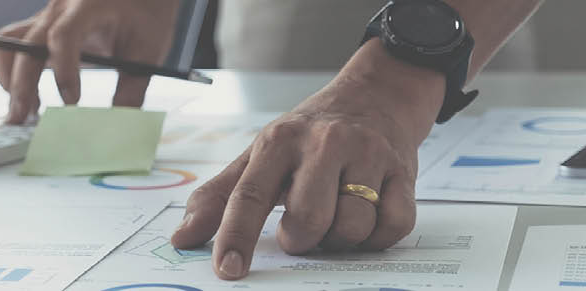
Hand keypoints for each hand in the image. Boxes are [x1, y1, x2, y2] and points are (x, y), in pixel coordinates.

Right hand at [0, 0, 178, 123]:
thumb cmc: (146, 16)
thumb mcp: (148, 50)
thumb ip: (133, 88)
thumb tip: (118, 126)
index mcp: (89, 5)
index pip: (64, 34)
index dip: (63, 69)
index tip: (73, 101)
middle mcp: (60, 7)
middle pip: (27, 44)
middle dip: (22, 84)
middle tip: (24, 120)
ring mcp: (46, 16)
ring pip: (8, 43)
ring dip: (10, 79)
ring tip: (25, 112)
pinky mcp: (40, 28)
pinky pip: (11, 46)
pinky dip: (13, 73)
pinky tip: (31, 99)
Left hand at [169, 43, 444, 279]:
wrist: (377, 95)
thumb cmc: (310, 135)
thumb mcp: (261, 154)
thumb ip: (221, 196)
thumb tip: (181, 238)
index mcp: (279, 142)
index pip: (249, 195)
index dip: (235, 236)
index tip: (228, 269)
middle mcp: (324, 143)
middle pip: (308, 220)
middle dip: (301, 239)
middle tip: (301, 228)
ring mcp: (367, 155)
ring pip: (352, 227)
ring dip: (341, 238)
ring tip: (336, 217)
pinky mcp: (403, 171)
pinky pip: (392, 226)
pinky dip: (377, 237)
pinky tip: (367, 218)